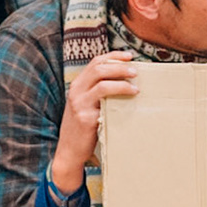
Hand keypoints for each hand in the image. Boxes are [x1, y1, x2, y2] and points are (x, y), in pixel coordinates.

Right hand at [52, 51, 137, 193]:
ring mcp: (79, 104)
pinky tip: (130, 99)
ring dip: (122, 82)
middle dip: (120, 67)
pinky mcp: (86, 117)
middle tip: (136, 72)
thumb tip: (126, 81)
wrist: (70, 151)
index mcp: (77, 85)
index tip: (129, 56)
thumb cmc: (84, 128)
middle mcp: (76, 91)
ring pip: (102, 83)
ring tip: (136, 87)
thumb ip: (99, 93)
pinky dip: (119, 96)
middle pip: (99, 68)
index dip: (113, 56)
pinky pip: (104, 102)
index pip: (95, 62)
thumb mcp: (88, 105)